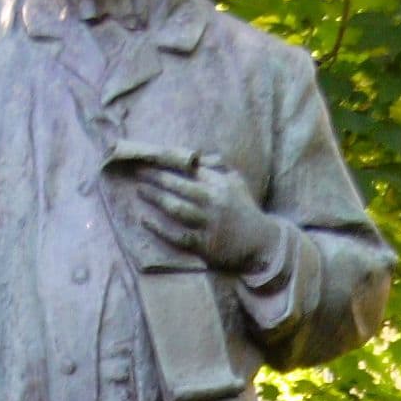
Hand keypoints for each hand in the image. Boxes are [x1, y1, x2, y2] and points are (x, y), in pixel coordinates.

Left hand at [135, 158, 283, 276]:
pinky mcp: (204, 245)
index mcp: (221, 183)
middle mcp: (214, 201)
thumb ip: (217, 167)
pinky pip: (176, 235)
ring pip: (176, 208)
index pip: (190, 167)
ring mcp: (209, 223)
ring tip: (140, 190)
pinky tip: (144, 220)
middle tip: (138, 171)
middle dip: (156, 177)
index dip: (168, 161)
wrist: (261, 243)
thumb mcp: (236, 182)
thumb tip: (195, 155)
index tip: (151, 157)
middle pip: (179, 185)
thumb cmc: (244, 210)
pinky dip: (159, 228)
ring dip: (155, 198)